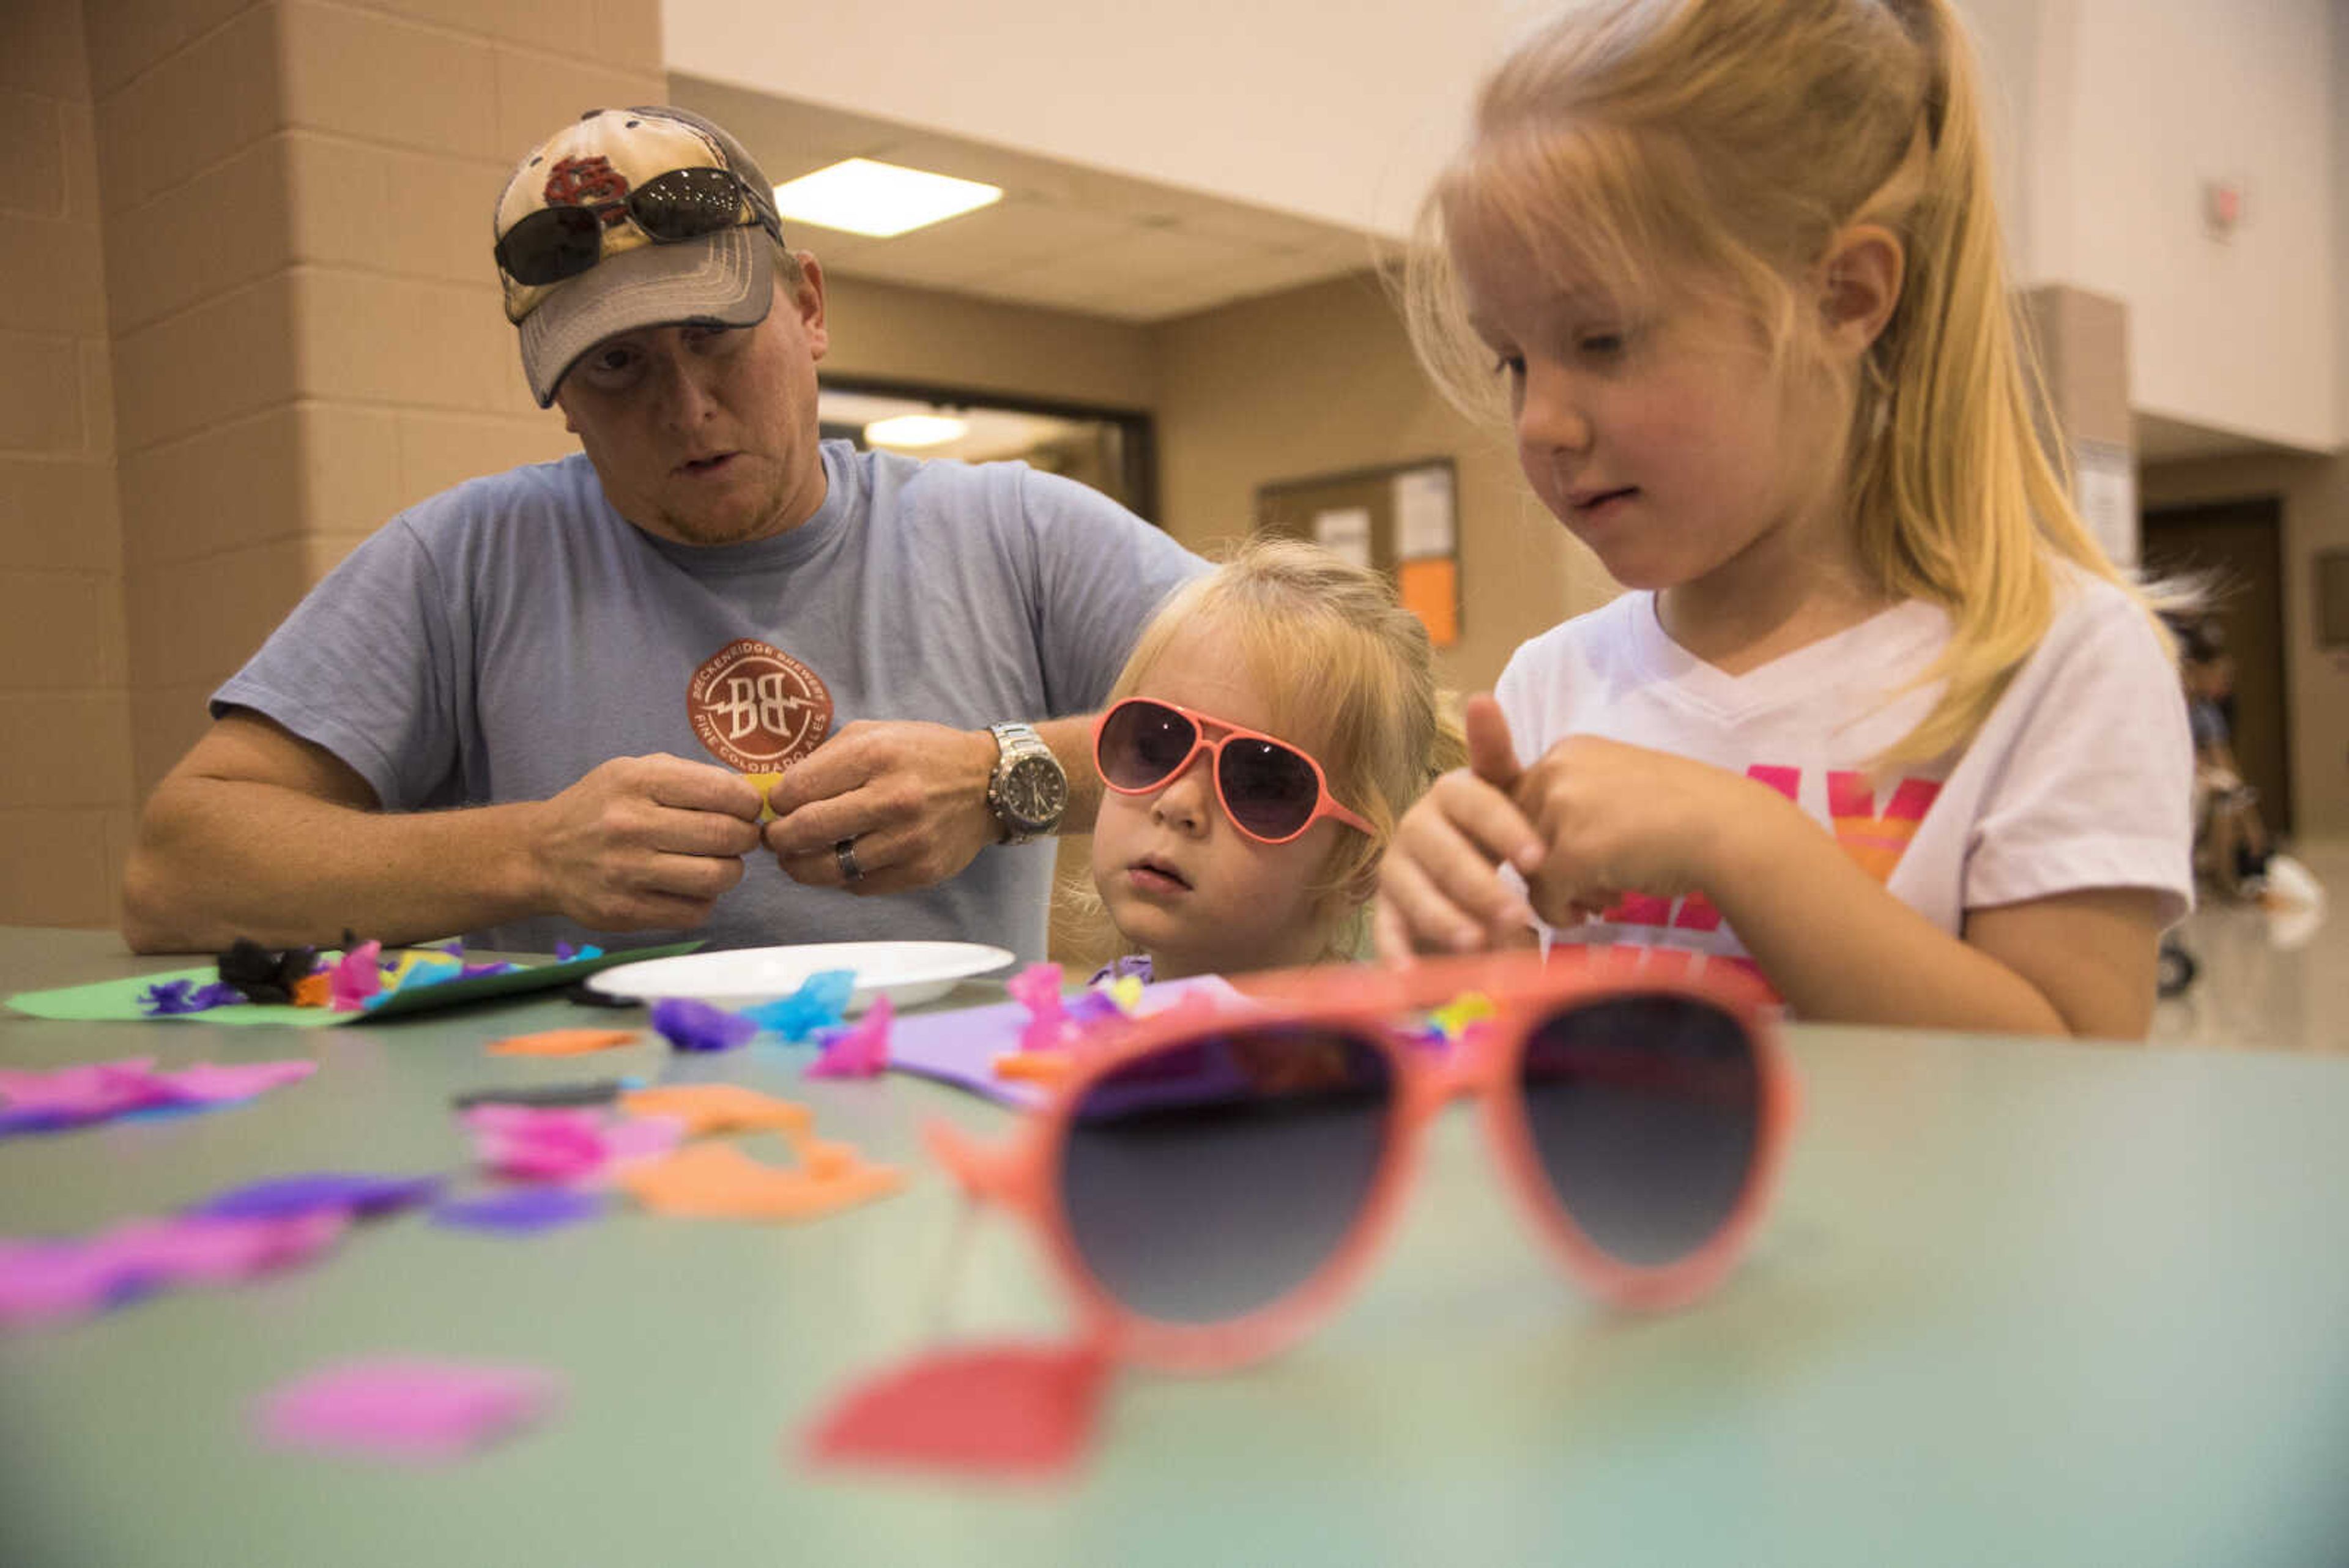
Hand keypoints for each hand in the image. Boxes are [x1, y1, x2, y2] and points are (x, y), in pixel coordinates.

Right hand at [526, 755, 764, 930]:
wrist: (541, 855)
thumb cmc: (600, 807)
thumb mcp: (635, 771)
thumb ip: (690, 776)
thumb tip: (748, 795)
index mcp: (637, 782)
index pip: (722, 792)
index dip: (748, 804)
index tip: (747, 810)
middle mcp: (630, 825)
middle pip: (725, 836)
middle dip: (745, 837)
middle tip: (739, 838)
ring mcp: (627, 872)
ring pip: (716, 877)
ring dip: (730, 871)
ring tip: (717, 863)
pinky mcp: (625, 911)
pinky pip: (694, 911)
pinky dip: (704, 900)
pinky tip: (690, 887)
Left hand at [762, 721, 1000, 895]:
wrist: (989, 783)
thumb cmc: (924, 754)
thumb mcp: (875, 733)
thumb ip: (825, 759)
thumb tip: (779, 794)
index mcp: (876, 754)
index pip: (798, 788)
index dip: (777, 802)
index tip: (778, 807)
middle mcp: (893, 798)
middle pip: (807, 831)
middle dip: (779, 839)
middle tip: (775, 839)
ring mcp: (909, 839)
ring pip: (830, 868)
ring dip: (801, 867)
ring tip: (796, 859)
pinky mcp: (921, 870)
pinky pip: (860, 886)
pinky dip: (841, 879)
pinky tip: (840, 864)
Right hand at [1373, 696, 1545, 960]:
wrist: (1472, 879)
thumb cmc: (1506, 838)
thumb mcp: (1522, 806)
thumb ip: (1505, 763)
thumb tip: (1481, 701)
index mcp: (1457, 794)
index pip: (1474, 799)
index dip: (1503, 826)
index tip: (1537, 857)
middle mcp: (1419, 825)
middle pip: (1442, 850)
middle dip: (1478, 882)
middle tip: (1517, 914)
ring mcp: (1397, 868)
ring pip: (1412, 889)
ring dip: (1442, 916)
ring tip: (1476, 944)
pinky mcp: (1385, 909)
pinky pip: (1385, 930)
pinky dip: (1396, 955)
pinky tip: (1412, 980)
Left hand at [1508, 735, 1751, 926]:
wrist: (1729, 829)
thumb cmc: (1685, 815)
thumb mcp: (1619, 790)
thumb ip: (1577, 804)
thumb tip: (1540, 853)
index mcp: (1568, 752)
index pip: (1520, 801)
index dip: (1543, 838)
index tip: (1577, 857)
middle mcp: (1555, 770)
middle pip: (1516, 836)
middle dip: (1550, 867)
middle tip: (1593, 886)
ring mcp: (1559, 808)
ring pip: (1527, 869)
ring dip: (1561, 892)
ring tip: (1603, 898)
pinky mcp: (1569, 850)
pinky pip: (1543, 896)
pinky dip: (1564, 913)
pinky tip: (1599, 912)